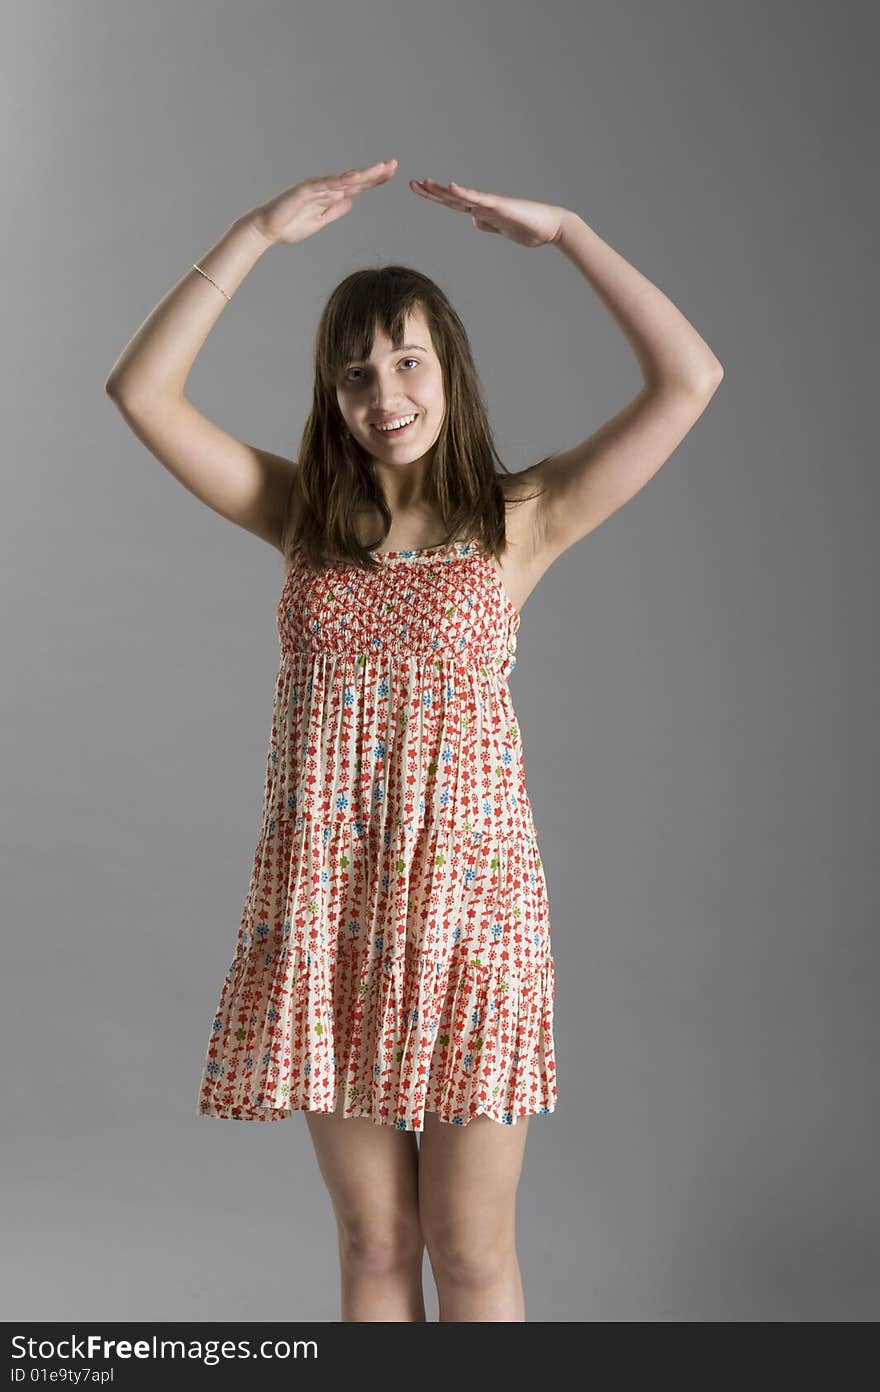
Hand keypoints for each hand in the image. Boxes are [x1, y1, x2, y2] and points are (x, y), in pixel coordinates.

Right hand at [247, 159, 397, 245]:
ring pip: (343, 179)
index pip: (356, 187)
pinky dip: (340, 181)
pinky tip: (355, 179)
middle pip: (354, 179)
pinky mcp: (305, 191)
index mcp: (330, 197)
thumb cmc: (290, 226)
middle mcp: (325, 188)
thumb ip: (334, 211)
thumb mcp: (319, 222)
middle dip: (374, 172)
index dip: (374, 181)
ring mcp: (316, 188)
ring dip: (362, 174)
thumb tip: (350, 201)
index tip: (390, 174)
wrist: (267, 229)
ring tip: (380, 168)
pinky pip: (326, 185)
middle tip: (393, 164)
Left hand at [409, 176, 567, 247]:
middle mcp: (483, 204)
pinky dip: (464, 193)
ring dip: (441, 190)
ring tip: (423, 182)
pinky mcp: (500, 207)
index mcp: (482, 210)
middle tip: (411, 183)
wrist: (550, 227)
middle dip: (430, 191)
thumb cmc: (529, 228)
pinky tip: (451, 187)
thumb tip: (473, 219)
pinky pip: (478, 199)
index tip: (418, 189)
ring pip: (461, 196)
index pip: (453, 202)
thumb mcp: (501, 228)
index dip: (435, 196)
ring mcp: (490, 204)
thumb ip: (487, 223)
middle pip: (451, 197)